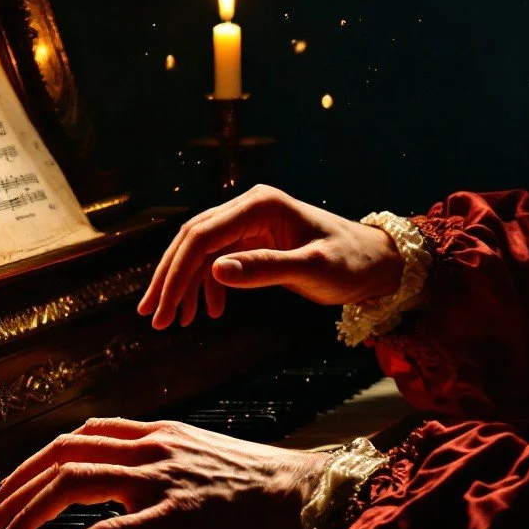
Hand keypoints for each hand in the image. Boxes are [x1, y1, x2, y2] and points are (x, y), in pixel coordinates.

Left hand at [0, 417, 330, 528]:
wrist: (303, 495)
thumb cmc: (260, 485)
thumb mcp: (205, 459)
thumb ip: (164, 467)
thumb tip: (133, 494)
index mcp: (158, 433)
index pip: (81, 435)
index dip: (40, 459)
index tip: (16, 485)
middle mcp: (151, 448)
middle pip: (62, 454)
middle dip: (17, 485)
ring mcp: (159, 480)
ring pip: (72, 484)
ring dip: (26, 513)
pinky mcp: (171, 517)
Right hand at [137, 184, 402, 328]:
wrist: (377, 262)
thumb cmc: (352, 263)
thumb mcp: (311, 269)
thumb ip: (264, 269)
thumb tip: (215, 272)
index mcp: (260, 206)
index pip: (201, 237)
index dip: (176, 274)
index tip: (161, 309)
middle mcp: (249, 208)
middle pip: (192, 241)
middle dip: (169, 280)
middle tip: (152, 317)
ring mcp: (250, 224)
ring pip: (200, 252)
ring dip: (183, 286)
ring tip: (172, 322)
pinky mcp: (254, 241)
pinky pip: (217, 260)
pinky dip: (205, 287)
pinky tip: (206, 312)